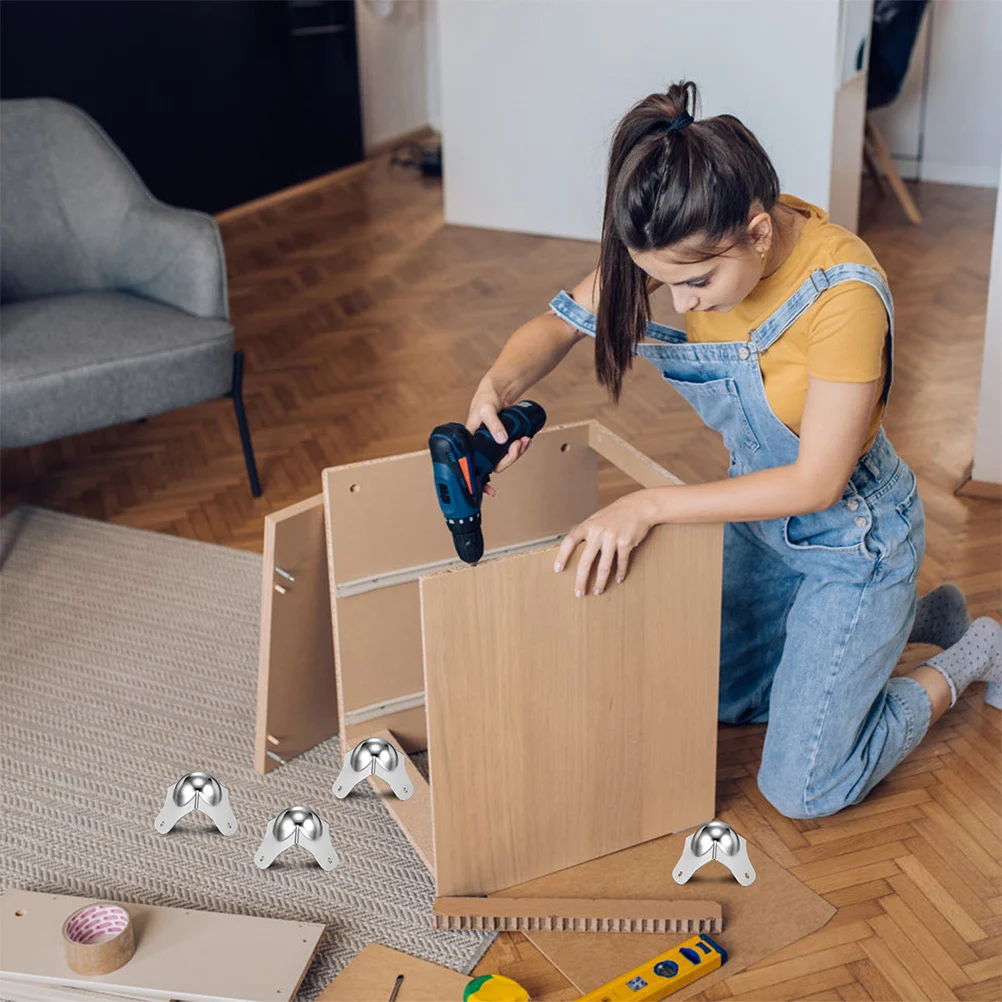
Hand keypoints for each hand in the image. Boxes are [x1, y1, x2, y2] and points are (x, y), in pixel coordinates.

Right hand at [465, 380, 531, 495]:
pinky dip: (520, 447)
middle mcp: (480, 447)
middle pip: (494, 464)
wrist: (497, 390)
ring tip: (524, 440)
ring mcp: (492, 445)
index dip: (481, 482)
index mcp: (470, 443)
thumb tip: (501, 439)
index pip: (473, 467)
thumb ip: (494, 424)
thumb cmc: (485, 399)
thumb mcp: (487, 410)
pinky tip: (525, 440)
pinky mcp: (501, 441)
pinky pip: (510, 450)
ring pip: (504, 458)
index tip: (489, 491)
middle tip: (517, 445)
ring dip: (517, 452)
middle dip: (509, 458)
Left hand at [553, 491, 656, 595]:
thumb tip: (576, 548)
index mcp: (588, 526)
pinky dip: (620, 572)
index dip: (562, 555)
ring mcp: (612, 538)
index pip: (570, 541)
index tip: (558, 569)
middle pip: (586, 561)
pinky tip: (618, 580)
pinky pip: (621, 562)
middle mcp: (598, 532)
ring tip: (597, 591)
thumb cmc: (616, 514)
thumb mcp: (597, 519)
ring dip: (600, 582)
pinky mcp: (626, 542)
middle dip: (581, 580)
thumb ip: (587, 532)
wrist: (639, 506)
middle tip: (579, 593)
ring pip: (604, 566)